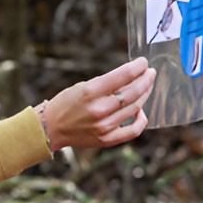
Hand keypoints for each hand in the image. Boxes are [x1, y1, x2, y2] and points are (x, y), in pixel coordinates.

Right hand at [40, 57, 155, 150]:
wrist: (52, 128)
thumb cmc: (68, 103)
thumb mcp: (83, 86)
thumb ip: (107, 84)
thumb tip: (133, 77)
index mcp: (91, 92)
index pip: (123, 76)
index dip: (138, 67)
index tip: (144, 62)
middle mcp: (99, 109)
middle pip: (133, 92)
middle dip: (146, 80)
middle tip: (150, 73)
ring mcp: (104, 126)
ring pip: (135, 107)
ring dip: (145, 94)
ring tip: (147, 86)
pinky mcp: (107, 139)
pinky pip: (133, 130)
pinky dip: (141, 119)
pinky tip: (141, 110)